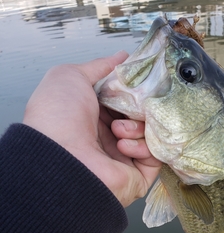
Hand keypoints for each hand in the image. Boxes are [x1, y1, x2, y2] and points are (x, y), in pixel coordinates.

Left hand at [23, 52, 161, 206]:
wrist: (60, 157)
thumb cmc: (59, 117)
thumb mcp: (71, 76)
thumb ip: (99, 66)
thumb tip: (122, 56)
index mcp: (93, 116)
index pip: (125, 100)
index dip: (134, 90)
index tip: (142, 81)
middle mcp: (108, 137)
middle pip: (140, 116)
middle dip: (139, 107)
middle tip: (132, 103)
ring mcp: (123, 157)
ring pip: (149, 135)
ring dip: (136, 127)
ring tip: (118, 130)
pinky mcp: (137, 176)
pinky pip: (154, 157)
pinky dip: (143, 147)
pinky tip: (123, 145)